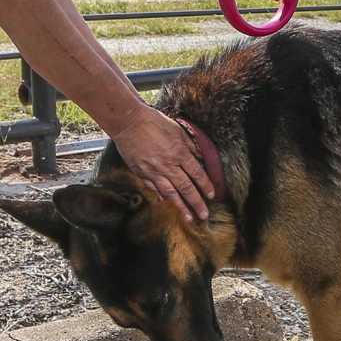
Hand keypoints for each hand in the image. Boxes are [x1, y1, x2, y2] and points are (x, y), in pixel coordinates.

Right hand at [109, 108, 211, 223]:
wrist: (128, 122)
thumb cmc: (153, 122)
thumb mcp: (177, 130)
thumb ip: (190, 145)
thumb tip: (200, 157)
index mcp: (179, 152)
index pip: (197, 173)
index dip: (206, 185)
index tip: (212, 195)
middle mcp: (168, 164)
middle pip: (186, 187)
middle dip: (197, 203)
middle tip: (204, 215)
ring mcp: (153, 171)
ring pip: (170, 193)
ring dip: (181, 207)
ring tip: (189, 218)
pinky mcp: (141, 173)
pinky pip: (154, 188)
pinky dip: (161, 196)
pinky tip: (167, 203)